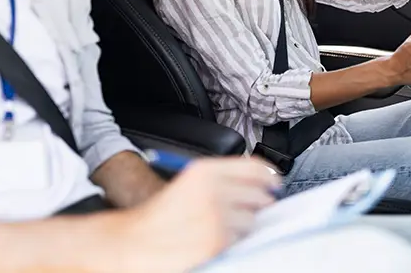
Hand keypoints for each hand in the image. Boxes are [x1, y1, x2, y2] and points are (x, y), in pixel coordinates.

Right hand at [119, 157, 279, 271]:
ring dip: (243, 226)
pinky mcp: (218, 240)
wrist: (135, 242)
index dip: (269, 176)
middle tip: (245, 210)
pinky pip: (241, 239)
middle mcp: (213, 189)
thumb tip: (261, 185)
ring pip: (253, 219)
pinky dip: (233, 242)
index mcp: (205, 171)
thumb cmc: (159, 217)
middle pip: (260, 193)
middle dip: (257, 204)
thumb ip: (221, 179)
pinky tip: (213, 240)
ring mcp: (217, 216)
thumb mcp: (188, 184)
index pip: (254, 167)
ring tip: (219, 228)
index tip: (275, 183)